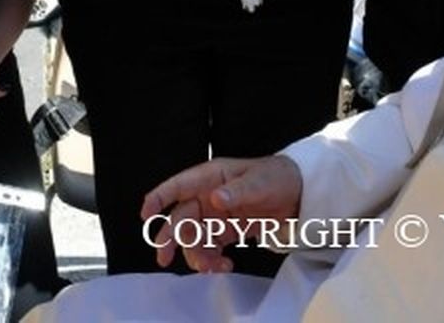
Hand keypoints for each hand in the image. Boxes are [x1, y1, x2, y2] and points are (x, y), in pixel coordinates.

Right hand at [140, 155, 302, 272]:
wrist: (298, 193)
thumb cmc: (276, 177)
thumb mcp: (260, 182)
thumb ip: (238, 191)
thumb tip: (216, 198)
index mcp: (212, 177)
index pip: (179, 186)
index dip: (159, 198)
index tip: (145, 213)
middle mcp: (207, 196)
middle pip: (180, 218)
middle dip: (170, 238)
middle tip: (163, 257)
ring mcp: (215, 215)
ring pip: (193, 238)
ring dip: (196, 255)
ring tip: (211, 268)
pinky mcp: (225, 231)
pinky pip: (210, 248)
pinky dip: (212, 260)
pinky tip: (223, 266)